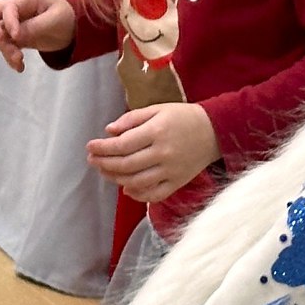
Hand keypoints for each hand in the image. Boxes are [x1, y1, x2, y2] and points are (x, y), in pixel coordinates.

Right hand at [0, 0, 76, 70]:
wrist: (72, 28)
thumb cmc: (65, 18)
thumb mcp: (56, 20)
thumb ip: (35, 27)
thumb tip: (15, 36)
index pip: (8, 6)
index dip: (9, 21)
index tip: (16, 37)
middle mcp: (16, 9)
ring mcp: (13, 23)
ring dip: (4, 48)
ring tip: (19, 61)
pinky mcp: (14, 37)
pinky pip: (5, 46)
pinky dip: (9, 57)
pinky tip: (19, 67)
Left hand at [87, 102, 219, 202]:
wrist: (215, 131)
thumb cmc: (183, 117)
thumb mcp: (157, 109)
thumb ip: (132, 119)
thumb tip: (109, 131)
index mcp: (156, 132)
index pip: (122, 144)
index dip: (102, 148)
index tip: (89, 146)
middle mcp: (163, 153)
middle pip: (126, 164)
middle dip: (104, 163)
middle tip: (92, 160)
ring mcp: (171, 171)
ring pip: (137, 182)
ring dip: (116, 179)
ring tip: (104, 171)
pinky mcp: (178, 182)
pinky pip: (155, 194)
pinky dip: (138, 195)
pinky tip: (126, 188)